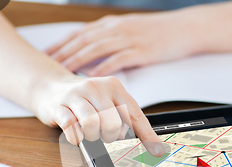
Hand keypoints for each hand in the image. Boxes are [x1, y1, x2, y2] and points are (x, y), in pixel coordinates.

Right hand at [34, 74, 164, 155]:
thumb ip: (128, 119)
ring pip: (92, 123)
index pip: (135, 114)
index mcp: (113, 87)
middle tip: (104, 134)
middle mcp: (96, 87)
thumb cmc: (86, 99)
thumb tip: (152, 144)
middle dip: (110, 136)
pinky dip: (76, 137)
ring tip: (90, 133)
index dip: (147, 136)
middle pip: (113, 122)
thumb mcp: (108, 102)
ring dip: (93, 136)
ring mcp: (75, 96)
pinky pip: (71, 127)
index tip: (156, 151)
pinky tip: (77, 133)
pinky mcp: (58, 106)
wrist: (50, 87)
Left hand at [46, 12, 198, 75]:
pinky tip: (93, 76)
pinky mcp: (141, 50)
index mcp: (112, 25)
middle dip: (63, 52)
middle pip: (83, 40)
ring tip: (64, 71)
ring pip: (96, 48)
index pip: (80, 33)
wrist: (184, 28)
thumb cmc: (158, 32)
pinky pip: (118, 59)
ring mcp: (129, 39)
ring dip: (78, 60)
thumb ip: (110, 39)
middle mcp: (116, 29)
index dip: (62, 43)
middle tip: (47, 65)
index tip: (46, 54)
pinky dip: (104, 67)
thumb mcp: (129, 30)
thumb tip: (93, 53)